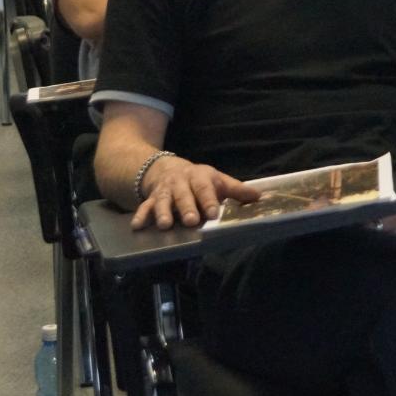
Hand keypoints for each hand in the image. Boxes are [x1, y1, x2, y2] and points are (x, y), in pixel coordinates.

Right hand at [131, 156, 260, 230]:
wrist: (166, 169)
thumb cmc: (200, 180)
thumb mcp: (218, 181)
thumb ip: (237, 190)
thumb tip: (259, 197)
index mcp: (200, 177)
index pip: (206, 188)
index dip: (210, 201)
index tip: (215, 213)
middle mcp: (181, 183)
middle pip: (184, 195)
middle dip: (187, 208)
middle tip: (192, 221)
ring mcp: (164, 191)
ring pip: (162, 201)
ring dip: (163, 212)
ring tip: (165, 225)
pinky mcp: (150, 199)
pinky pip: (143, 207)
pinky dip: (140, 216)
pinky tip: (137, 226)